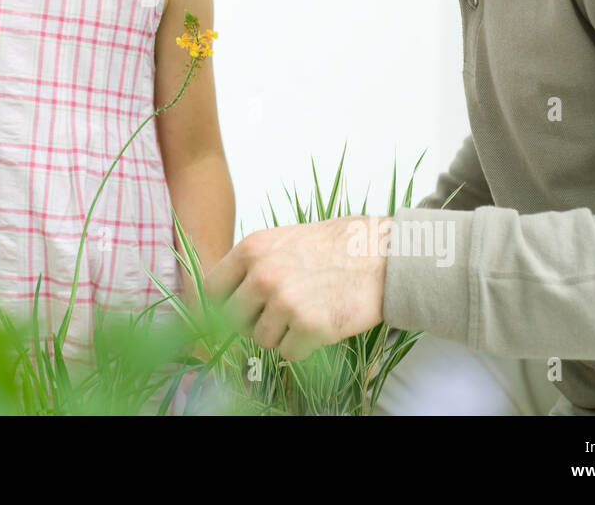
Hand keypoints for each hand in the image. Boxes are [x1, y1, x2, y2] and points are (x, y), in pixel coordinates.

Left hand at [202, 217, 391, 361]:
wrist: (383, 255)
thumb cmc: (334, 247)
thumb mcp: (282, 241)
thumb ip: (251, 265)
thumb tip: (222, 298)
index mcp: (252, 249)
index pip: (211, 290)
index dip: (220, 306)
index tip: (231, 313)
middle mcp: (262, 275)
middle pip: (233, 320)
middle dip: (252, 322)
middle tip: (279, 313)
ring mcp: (285, 302)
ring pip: (261, 340)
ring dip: (281, 335)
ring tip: (306, 312)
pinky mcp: (309, 327)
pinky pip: (288, 354)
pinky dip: (303, 347)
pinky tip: (320, 324)